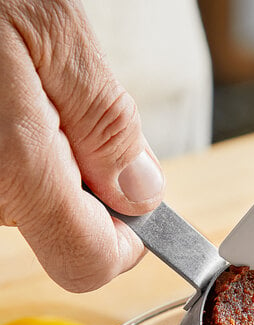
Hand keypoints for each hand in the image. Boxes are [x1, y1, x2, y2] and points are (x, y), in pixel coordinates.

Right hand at [0, 0, 164, 291]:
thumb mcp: (54, 33)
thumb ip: (105, 123)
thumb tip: (141, 192)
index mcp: (14, 169)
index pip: (88, 263)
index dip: (127, 240)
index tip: (139, 199)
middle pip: (67, 231)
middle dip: (93, 180)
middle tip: (78, 109)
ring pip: (36, 202)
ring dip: (58, 158)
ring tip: (35, 89)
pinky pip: (7, 179)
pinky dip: (24, 147)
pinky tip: (10, 96)